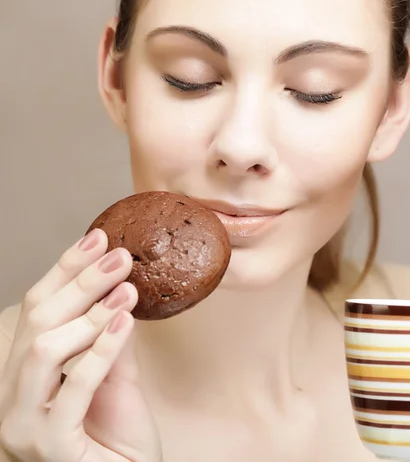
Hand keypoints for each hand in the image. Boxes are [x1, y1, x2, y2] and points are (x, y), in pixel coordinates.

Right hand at [0, 229, 161, 461]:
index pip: (37, 313)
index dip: (65, 271)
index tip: (97, 237)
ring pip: (42, 351)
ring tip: (127, 289)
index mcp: (26, 379)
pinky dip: (100, 350)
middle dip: (79, 282)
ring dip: (88, 312)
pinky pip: (73, 388)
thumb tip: (119, 290)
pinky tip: (125, 322)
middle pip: (36, 324)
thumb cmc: (119, 440)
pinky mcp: (49, 447)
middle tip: (120, 255)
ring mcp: (24, 427)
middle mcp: (13, 400)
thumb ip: (111, 340)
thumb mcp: (116, 379)